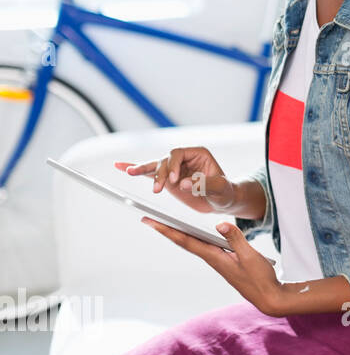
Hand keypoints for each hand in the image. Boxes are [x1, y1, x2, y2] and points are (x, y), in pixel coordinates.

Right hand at [116, 146, 236, 214]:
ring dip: (143, 170)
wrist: (222, 201)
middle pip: (164, 160)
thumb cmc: (225, 192)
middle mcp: (184, 158)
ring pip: (155, 166)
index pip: (178, 154)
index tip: (174, 180)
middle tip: (158, 190)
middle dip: (160, 174)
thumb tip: (183, 183)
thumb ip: (204, 185)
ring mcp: (174, 168)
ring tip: (130, 172)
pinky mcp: (167, 179)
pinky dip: (138, 170)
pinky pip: (150, 173)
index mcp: (198, 153)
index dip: (173, 165)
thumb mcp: (220, 188)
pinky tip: (121, 166)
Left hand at [139, 217, 282, 315]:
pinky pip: (204, 248)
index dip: (168, 230)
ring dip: (178, 234)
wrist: (268, 297)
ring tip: (165, 224)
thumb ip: (236, 238)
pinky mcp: (225, 263)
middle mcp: (213, 259)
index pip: (186, 241)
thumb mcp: (251, 256)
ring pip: (193, 245)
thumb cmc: (261, 278)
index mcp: (215, 257)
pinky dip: (194, 239)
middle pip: (185, 242)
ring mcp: (218, 262)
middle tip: (148, 219)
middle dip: (166, 230)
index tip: (151, 221)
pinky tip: (193, 235)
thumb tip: (220, 223)